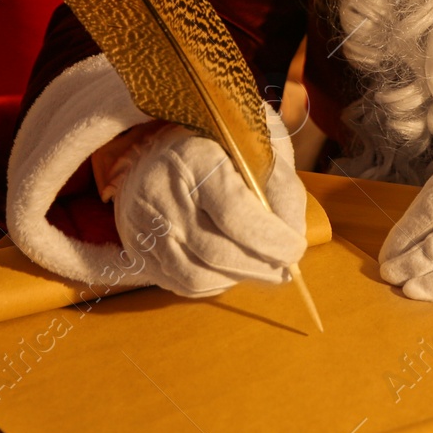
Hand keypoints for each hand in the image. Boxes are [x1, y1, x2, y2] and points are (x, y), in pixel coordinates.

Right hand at [112, 105, 307, 297]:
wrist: (158, 151)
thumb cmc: (217, 148)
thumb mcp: (255, 150)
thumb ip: (279, 187)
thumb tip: (293, 237)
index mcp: (193, 157)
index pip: (234, 211)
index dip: (270, 239)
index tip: (295, 248)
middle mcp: (160, 192)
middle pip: (215, 251)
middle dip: (260, 267)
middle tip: (285, 267)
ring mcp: (143, 225)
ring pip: (197, 275)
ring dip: (239, 279)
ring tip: (261, 268)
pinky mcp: (136, 250)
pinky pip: (181, 284)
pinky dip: (215, 284)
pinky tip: (232, 269)